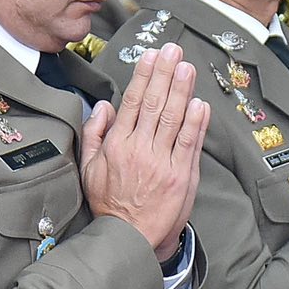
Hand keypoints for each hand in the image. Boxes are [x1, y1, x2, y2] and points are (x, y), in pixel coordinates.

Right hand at [79, 43, 210, 257]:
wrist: (128, 238)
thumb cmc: (109, 203)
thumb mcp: (89, 169)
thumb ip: (94, 134)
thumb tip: (103, 106)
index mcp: (118, 145)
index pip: (133, 102)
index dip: (144, 76)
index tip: (151, 56)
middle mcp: (140, 150)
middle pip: (155, 103)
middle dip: (165, 73)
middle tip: (173, 50)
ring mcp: (162, 162)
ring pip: (174, 118)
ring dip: (182, 90)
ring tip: (187, 67)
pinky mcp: (181, 176)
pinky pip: (190, 143)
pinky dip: (196, 122)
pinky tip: (199, 103)